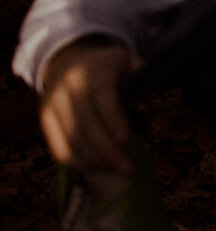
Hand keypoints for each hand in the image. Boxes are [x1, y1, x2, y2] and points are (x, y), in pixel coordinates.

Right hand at [39, 39, 139, 174]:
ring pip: (72, 139)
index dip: (114, 121)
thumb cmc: (107, 66)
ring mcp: (53, 105)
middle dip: (108, 151)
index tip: (128, 140)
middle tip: (128, 169)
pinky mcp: (45, 120)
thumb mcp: (125, 60)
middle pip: (86, 125)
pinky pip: (58, 146)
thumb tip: (154, 95)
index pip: (103, 100)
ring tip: (117, 171)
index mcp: (92, 73)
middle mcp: (68, 89)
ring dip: (94, 160)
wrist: (67, 62)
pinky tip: (95, 169)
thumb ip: (141, 75)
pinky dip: (76, 161)